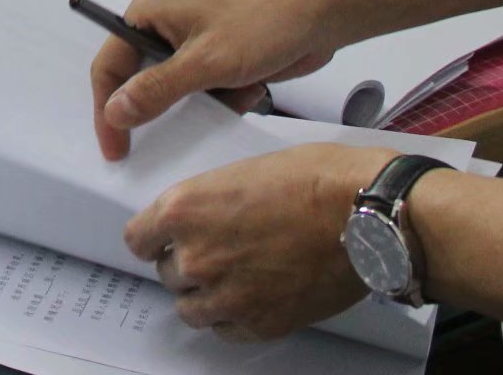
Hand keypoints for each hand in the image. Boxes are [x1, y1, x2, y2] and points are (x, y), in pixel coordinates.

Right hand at [90, 0, 338, 159]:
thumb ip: (156, 90)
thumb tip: (112, 113)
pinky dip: (220, 99)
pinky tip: (246, 93)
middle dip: (158, 109)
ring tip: (222, 106)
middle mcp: (162, 24)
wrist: (321, 11)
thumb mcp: (205, 63)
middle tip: (161, 146)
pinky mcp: (217, 53)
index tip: (115, 151)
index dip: (106, 110)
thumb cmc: (260, 26)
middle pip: (140, 78)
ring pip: (174, 88)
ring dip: (197, 105)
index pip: (109, 66)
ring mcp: (192, 38)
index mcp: (147, 13)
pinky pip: (202, 88)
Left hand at [126, 142, 386, 340]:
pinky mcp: (258, 323)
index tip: (165, 239)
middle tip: (218, 251)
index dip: (155, 238)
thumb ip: (206, 201)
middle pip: (167, 273)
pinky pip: (225, 331)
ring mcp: (226, 295)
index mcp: (183, 210)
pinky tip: (253, 297)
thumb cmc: (313, 180)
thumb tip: (197, 218)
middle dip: (188, 262)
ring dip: (205, 295)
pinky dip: (234, 318)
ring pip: (191, 308)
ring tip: (233, 278)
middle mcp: (196, 257)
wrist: (364, 214)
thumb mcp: (239, 172)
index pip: (138, 239)